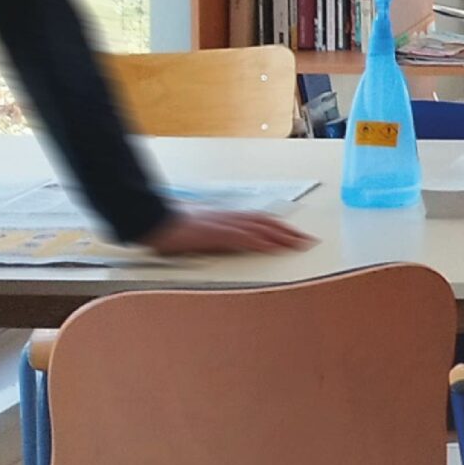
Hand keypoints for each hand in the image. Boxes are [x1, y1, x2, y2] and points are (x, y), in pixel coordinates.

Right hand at [139, 210, 313, 257]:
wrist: (156, 222)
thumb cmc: (173, 228)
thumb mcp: (200, 231)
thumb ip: (216, 236)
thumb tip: (225, 243)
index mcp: (226, 217)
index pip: (259, 219)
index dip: (279, 227)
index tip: (295, 235)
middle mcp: (229, 217)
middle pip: (266, 221)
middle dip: (288, 231)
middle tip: (308, 241)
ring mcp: (223, 223)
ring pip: (260, 227)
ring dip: (281, 235)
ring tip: (299, 244)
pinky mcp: (216, 233)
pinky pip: (243, 237)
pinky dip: (261, 242)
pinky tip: (273, 247)